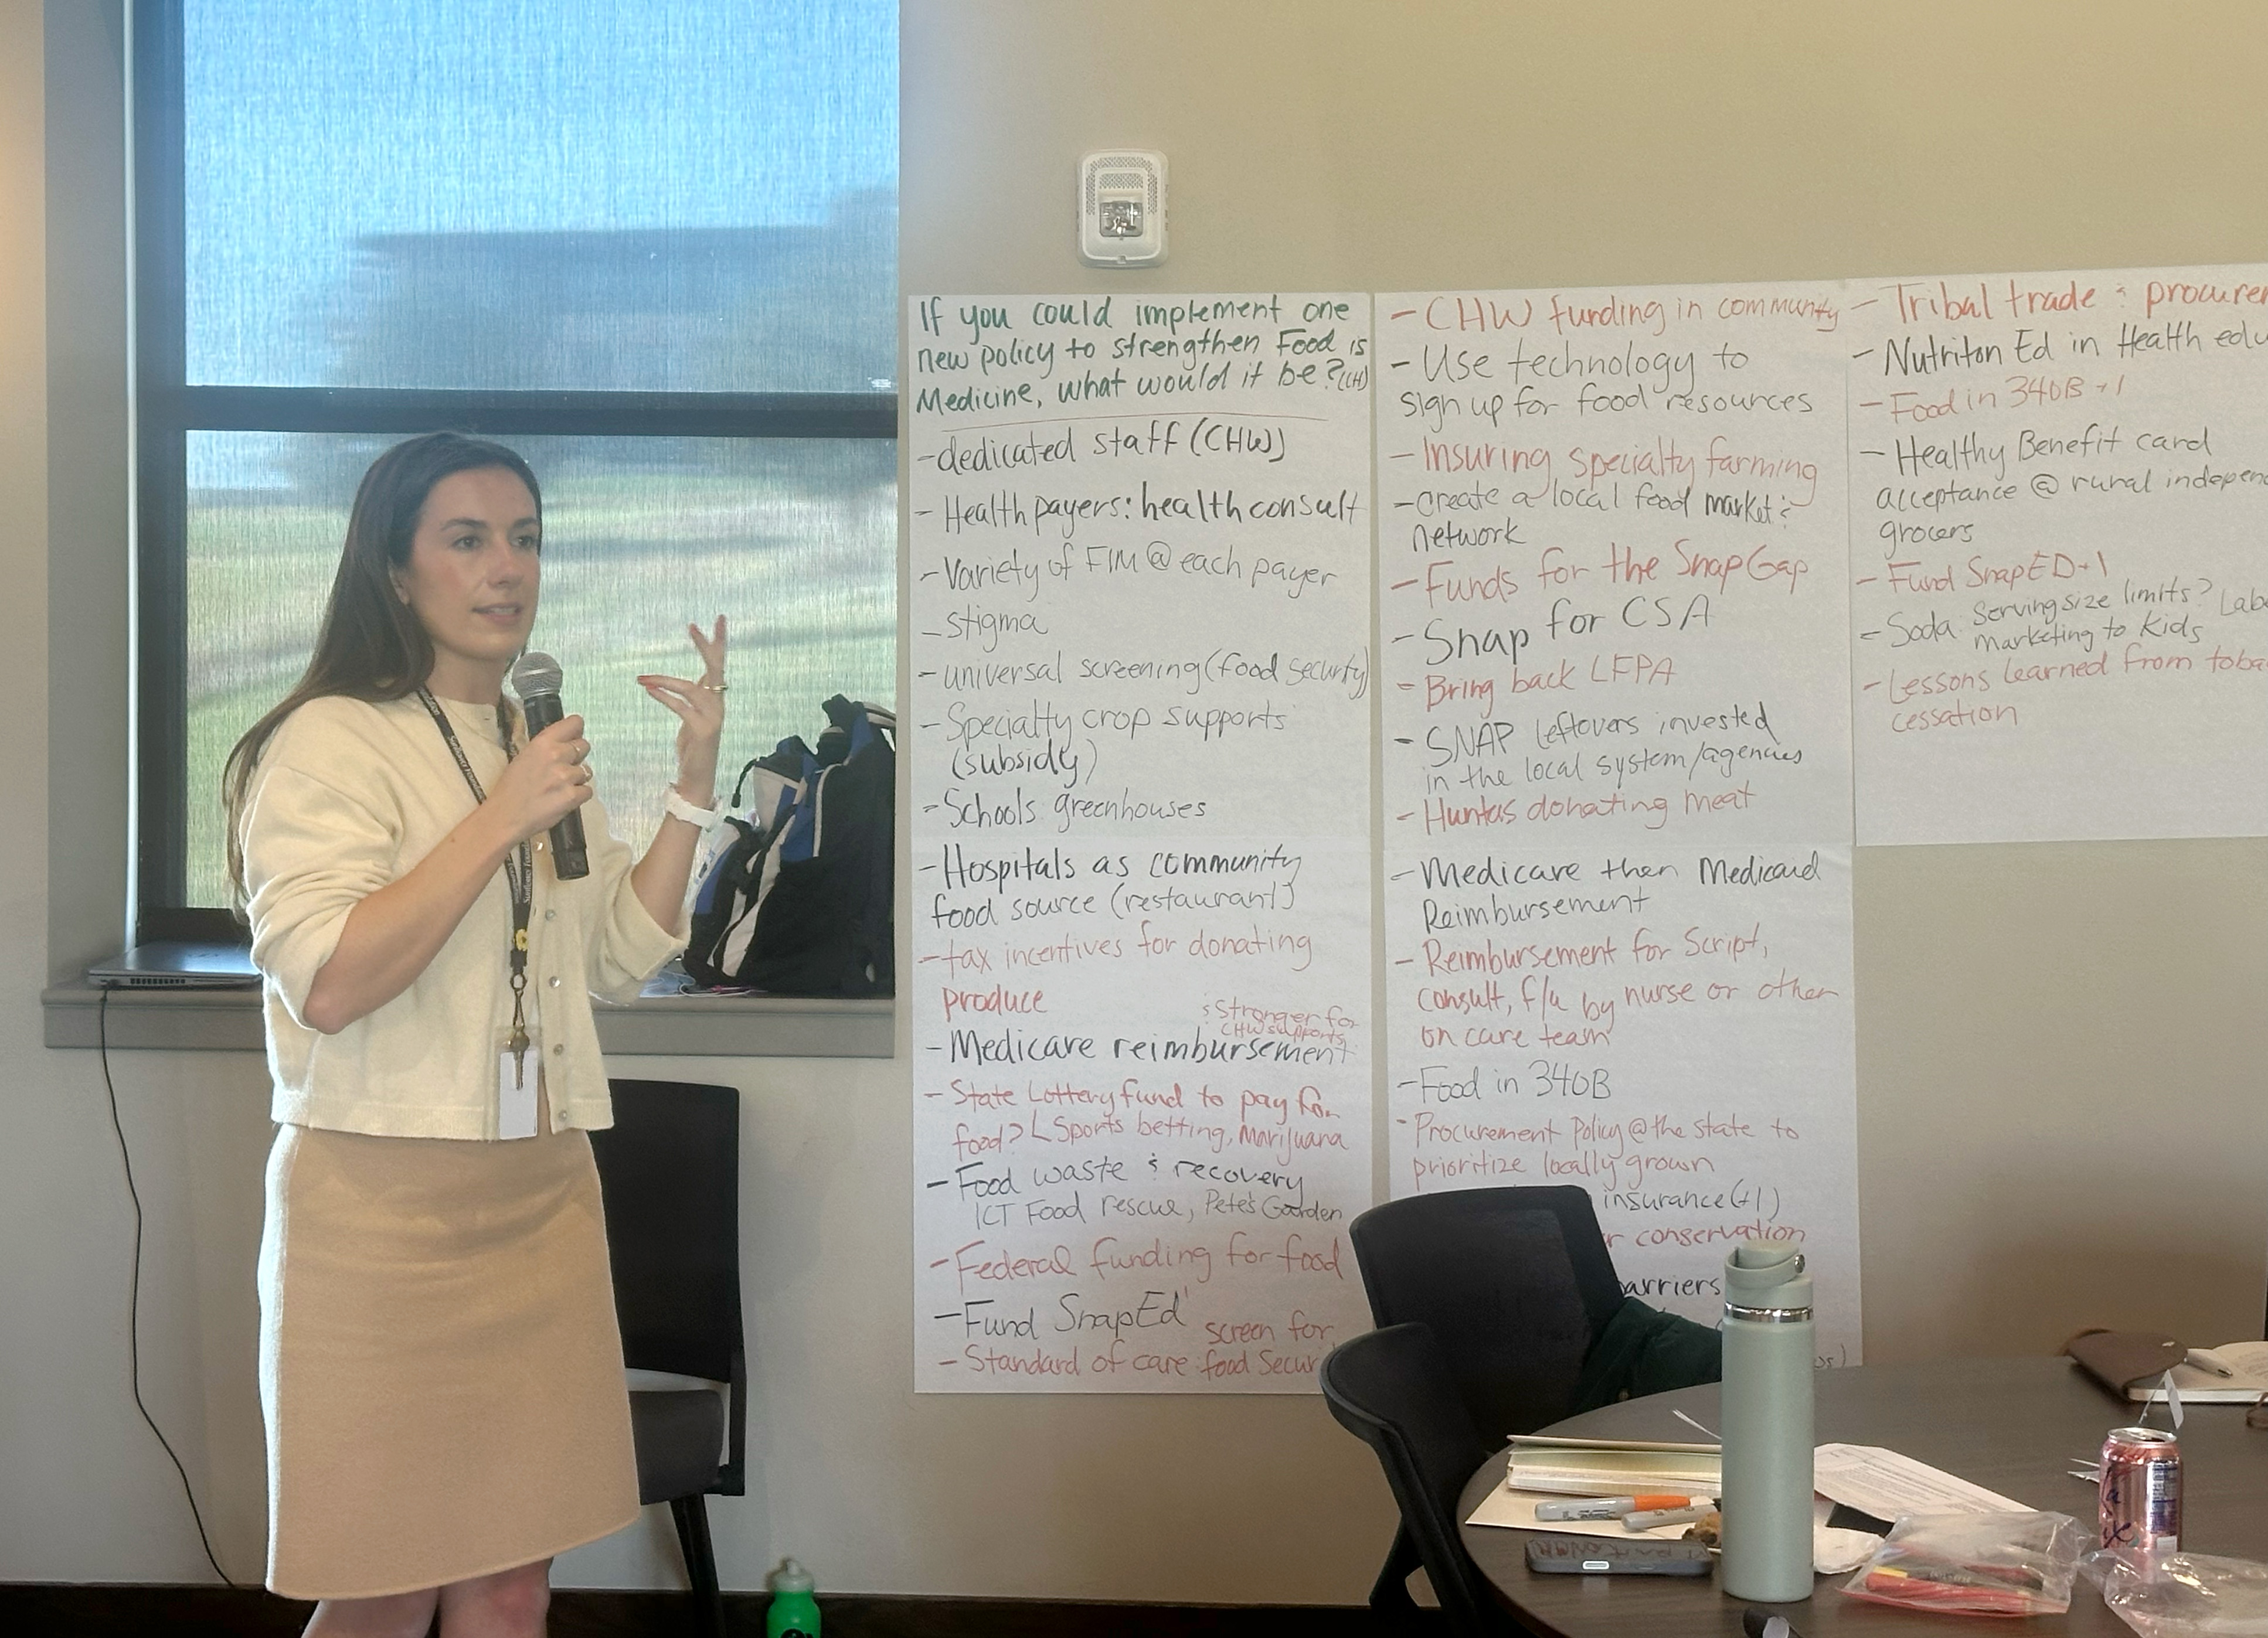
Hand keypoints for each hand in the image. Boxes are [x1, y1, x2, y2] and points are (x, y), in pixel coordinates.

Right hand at [486, 713, 593, 846]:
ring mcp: (567, 776)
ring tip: (559, 788)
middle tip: (564, 768)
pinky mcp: (573, 796)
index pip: (575, 723)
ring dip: (577, 779)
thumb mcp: (525, 757)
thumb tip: (566, 743)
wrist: (505, 816)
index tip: (574, 737)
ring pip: (587, 771)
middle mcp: (557, 755)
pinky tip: (563, 799)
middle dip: (578, 756)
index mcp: (543, 742)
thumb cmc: (511, 788)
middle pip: (584, 746)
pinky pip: (587, 791)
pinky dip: (579, 796)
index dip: (577, 731)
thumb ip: (547, 748)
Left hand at [638, 616, 728, 801]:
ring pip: (690, 688)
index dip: (716, 642)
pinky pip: (681, 707)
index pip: (717, 665)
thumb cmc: (693, 748)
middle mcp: (718, 705)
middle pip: (714, 668)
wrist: (697, 778)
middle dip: (705, 645)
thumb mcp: (693, 718)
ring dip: (664, 680)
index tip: (717, 619)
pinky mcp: (702, 730)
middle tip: (694, 625)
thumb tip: (694, 681)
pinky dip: (664, 697)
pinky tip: (649, 689)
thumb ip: (695, 698)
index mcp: (715, 699)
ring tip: (643, 678)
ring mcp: (713, 718)